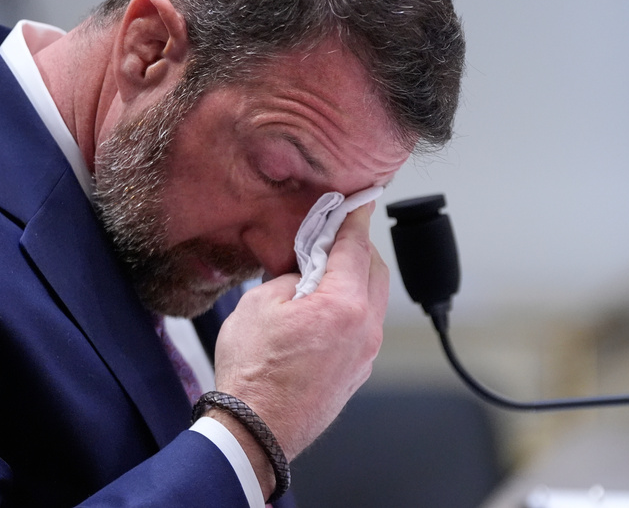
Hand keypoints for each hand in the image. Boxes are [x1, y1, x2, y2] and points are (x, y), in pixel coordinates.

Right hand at [212, 202, 388, 459]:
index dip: (355, 218)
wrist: (255, 429)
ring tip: (322, 272)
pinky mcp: (357, 371)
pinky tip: (323, 306)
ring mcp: (365, 353)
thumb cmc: (253, 373)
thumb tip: (303, 271)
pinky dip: (351, 306)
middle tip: (333, 234)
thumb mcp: (259, 303)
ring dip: (355, 278)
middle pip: (375, 270)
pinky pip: (364, 325)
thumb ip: (289, 275)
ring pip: (372, 299)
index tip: (360, 200)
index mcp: (343, 305)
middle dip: (357, 247)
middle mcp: (365, 329)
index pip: (357, 246)